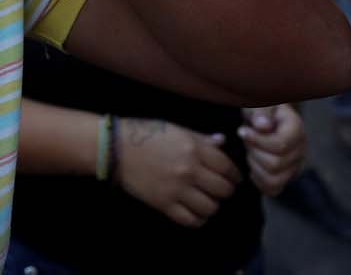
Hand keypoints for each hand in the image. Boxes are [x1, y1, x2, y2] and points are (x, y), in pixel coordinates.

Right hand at [114, 117, 242, 228]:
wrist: (116, 148)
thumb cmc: (147, 134)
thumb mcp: (176, 129)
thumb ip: (201, 138)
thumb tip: (223, 142)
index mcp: (194, 148)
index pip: (228, 168)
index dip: (235, 175)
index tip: (233, 178)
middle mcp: (189, 170)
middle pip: (223, 190)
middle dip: (225, 191)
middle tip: (218, 189)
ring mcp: (177, 189)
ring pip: (211, 208)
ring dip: (212, 205)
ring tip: (205, 199)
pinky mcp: (164, 204)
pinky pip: (191, 220)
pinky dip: (198, 219)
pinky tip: (195, 211)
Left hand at [240, 104, 304, 196]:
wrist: (261, 118)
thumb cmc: (259, 109)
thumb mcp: (258, 103)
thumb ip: (261, 112)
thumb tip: (263, 126)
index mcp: (296, 130)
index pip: (279, 145)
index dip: (257, 141)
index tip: (241, 130)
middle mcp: (300, 151)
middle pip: (275, 164)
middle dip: (254, 152)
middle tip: (246, 140)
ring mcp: (294, 167)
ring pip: (274, 180)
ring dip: (255, 166)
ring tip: (250, 151)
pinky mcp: (286, 177)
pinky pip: (273, 189)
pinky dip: (258, 179)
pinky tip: (252, 163)